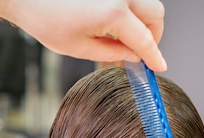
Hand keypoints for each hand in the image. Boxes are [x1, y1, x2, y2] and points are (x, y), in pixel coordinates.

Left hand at [0, 0, 166, 71]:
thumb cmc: (44, 18)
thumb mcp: (79, 47)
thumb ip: (113, 52)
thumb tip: (135, 55)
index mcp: (114, 12)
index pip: (145, 39)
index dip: (154, 56)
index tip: (159, 66)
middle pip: (156, 15)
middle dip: (153, 35)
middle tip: (140, 51)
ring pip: (147, 2)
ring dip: (142, 21)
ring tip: (121, 37)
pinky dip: (129, 10)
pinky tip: (111, 21)